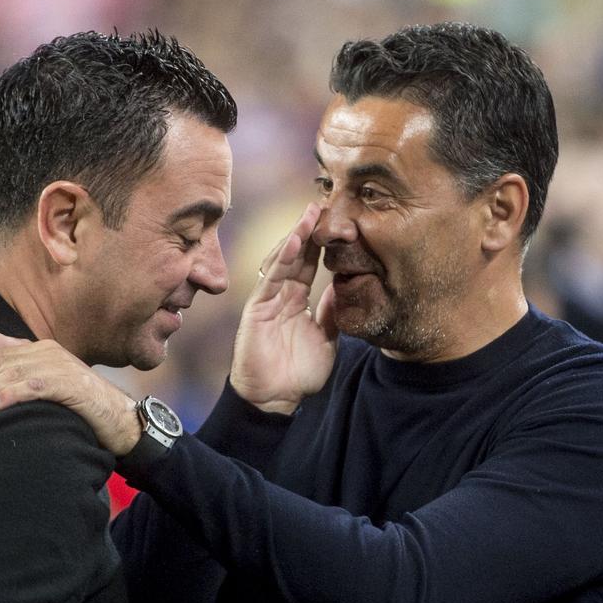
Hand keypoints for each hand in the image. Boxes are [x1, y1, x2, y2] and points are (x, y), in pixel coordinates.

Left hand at [0, 334, 140, 454]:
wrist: (121, 419)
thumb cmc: (83, 402)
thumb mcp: (49, 376)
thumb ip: (23, 355)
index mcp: (41, 348)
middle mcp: (48, 352)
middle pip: (0, 363)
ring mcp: (60, 367)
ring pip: (12, 374)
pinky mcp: (70, 385)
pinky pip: (34, 387)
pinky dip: (11, 395)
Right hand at [231, 201, 337, 414]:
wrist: (275, 399)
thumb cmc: (298, 373)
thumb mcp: (326, 337)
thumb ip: (332, 311)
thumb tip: (345, 284)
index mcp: (297, 300)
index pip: (310, 264)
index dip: (321, 243)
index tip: (337, 221)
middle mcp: (281, 295)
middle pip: (296, 255)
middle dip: (308, 230)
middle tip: (324, 204)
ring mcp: (267, 299)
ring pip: (282, 261)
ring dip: (296, 236)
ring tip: (310, 214)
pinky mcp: (257, 309)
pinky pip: (271, 279)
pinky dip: (283, 259)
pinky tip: (295, 241)